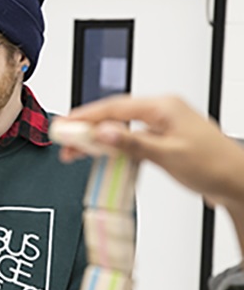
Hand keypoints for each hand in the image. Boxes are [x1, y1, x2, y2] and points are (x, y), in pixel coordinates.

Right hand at [58, 95, 243, 209]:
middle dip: (87, 128)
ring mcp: (163, 125)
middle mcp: (162, 111)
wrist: (237, 182)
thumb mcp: (168, 154)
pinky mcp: (163, 139)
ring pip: (121, 127)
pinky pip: (131, 137)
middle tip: (64, 140)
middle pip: (114, 115)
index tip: (65, 124)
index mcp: (164, 107)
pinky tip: (103, 154)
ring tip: (76, 151)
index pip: (114, 107)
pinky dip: (114, 146)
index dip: (85, 116)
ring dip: (99, 139)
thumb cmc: (215, 165)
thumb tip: (104, 133)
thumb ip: (132, 143)